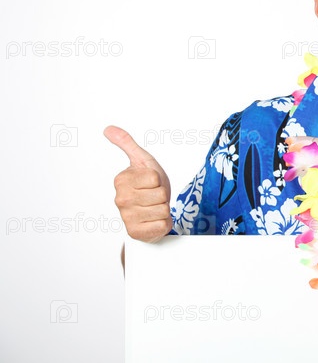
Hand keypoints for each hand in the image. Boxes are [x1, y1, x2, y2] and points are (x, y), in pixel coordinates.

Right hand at [105, 125, 171, 242]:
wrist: (151, 210)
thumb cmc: (148, 185)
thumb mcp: (141, 160)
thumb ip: (126, 143)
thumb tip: (108, 128)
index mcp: (121, 180)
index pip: (155, 177)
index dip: (158, 180)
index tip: (150, 183)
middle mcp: (120, 200)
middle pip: (160, 194)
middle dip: (162, 195)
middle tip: (154, 196)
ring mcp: (127, 218)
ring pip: (163, 209)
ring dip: (163, 209)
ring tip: (154, 207)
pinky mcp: (136, 233)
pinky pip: (162, 225)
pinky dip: (163, 223)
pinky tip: (154, 220)